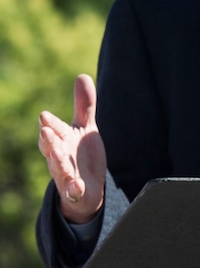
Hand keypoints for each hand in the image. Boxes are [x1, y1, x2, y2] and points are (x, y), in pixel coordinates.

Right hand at [38, 74, 105, 222]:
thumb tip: (82, 75)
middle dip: (48, 140)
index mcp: (62, 140)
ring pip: (59, 168)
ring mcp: (66, 175)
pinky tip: (76, 186)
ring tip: (57, 154)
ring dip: (57, 162)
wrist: (86, 187)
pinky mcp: (75, 191)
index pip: (54, 130)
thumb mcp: (85, 128)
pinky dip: (74, 189)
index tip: (45, 115)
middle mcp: (60, 156)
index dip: (50, 123)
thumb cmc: (81, 154)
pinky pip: (72, 191)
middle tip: (46, 131)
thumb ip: (84, 105)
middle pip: (51, 148)